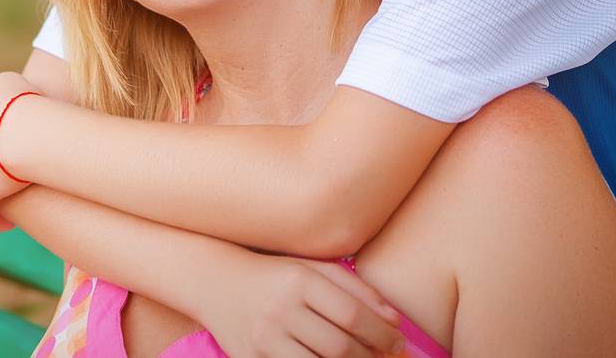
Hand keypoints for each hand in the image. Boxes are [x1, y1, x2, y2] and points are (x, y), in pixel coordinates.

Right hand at [199, 252, 405, 357]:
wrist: (216, 281)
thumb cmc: (275, 273)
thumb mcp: (313, 267)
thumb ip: (355, 288)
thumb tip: (395, 320)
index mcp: (299, 280)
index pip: (352, 315)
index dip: (382, 335)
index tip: (399, 343)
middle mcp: (280, 309)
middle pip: (339, 347)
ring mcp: (263, 338)